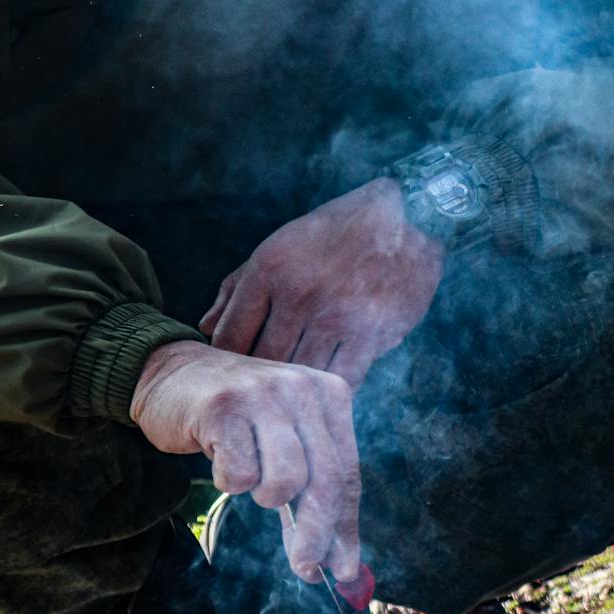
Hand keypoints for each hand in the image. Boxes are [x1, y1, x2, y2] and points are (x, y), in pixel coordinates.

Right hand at [128, 339, 359, 581]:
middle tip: (306, 569)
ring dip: (263, 494)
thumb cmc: (236, 417)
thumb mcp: (285, 441)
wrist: (172, 373)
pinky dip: (228, 479)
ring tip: (246, 472)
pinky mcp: (223, 407)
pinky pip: (239, 474)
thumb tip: (336, 561)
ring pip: (286, 480)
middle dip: (317, 535)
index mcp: (330, 394)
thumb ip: (311, 491)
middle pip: (326, 480)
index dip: (346, 527)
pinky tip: (219, 453)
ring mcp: (264, 395)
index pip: (347, 472)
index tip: (346, 570)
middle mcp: (303, 389)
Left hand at [198, 178, 444, 388]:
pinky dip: (330, 388)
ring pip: (299, 373)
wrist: (409, 218)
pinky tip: (325, 387)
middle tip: (259, 391)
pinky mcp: (371, 333)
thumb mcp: (280, 246)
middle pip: (261, 362)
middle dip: (257, 380)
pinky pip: (341, 379)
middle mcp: (299, 293)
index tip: (232, 370)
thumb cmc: (335, 234)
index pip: (229, 336)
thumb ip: (238, 285)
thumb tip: (204, 326)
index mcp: (269, 268)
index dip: (226, 361)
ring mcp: (335, 316)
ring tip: (289, 395)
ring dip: (294, 388)